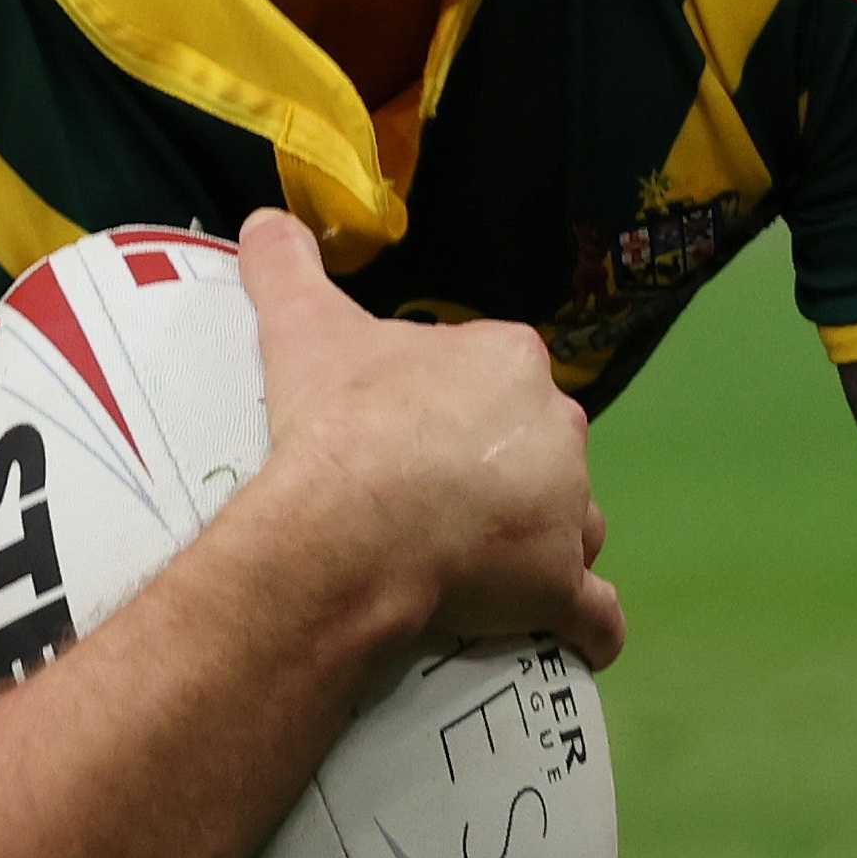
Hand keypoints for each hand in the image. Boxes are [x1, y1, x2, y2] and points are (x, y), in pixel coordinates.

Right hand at [232, 211, 624, 669]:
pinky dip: (586, 626)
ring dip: (541, 542)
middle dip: (505, 473)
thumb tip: (263, 221)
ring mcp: (568, 512)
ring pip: (570, 524)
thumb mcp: (302, 324)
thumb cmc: (338, 419)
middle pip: (540, 450)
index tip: (412, 432)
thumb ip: (286, 265)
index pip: (503, 378)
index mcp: (511, 361)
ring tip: (478, 566)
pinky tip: (569, 636)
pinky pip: (594, 613)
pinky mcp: (562, 586)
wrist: (350, 523)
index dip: (461, 407)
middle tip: (431, 500)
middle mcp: (558, 429)